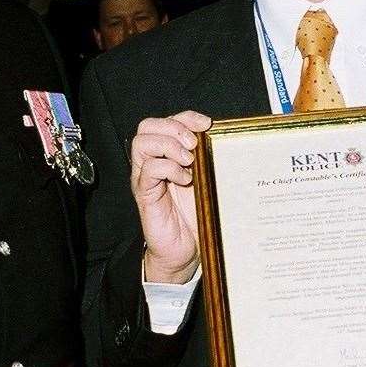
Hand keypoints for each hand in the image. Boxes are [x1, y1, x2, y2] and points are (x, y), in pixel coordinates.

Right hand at [130, 111, 211, 283]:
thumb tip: (224, 138)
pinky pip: (148, 170)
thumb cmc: (195, 214)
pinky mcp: (144, 194)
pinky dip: (168, 168)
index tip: (207, 124)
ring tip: (188, 160)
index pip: (168, 120)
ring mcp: (145, 177)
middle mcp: (152, 161)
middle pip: (147, 125)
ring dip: (168, 145)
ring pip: (142, 142)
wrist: (186, 249)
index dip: (187, 117)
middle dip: (173, 127)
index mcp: (168, 154)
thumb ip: (208, 159)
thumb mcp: (206, 180)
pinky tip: (185, 179)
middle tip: (193, 144)